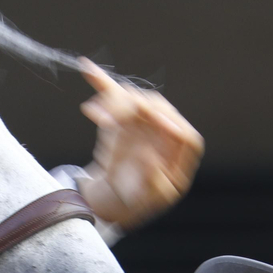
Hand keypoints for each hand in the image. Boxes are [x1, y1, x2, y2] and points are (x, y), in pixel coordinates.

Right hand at [75, 58, 203, 230]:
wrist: (110, 199)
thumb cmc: (135, 202)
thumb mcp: (149, 200)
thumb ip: (154, 183)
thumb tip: (150, 158)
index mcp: (179, 156)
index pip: (185, 136)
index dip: (173, 126)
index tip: (157, 123)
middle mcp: (164, 134)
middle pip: (158, 110)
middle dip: (137, 109)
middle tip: (114, 119)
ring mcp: (143, 122)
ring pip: (134, 100)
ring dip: (115, 103)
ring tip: (97, 115)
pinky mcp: (121, 117)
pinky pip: (113, 96)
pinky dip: (101, 83)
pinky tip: (88, 70)